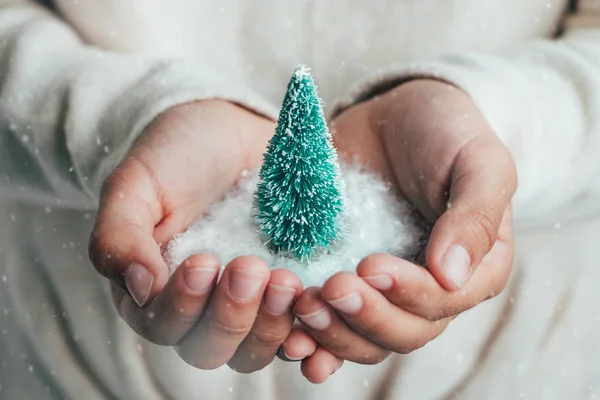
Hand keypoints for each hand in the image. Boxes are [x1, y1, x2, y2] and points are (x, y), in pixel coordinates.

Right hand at [88, 100, 305, 372]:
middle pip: (212, 348)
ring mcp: (248, 306)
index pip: (163, 326)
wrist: (231, 130)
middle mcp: (201, 309)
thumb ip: (119, 236)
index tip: (203, 262)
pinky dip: (309, 330)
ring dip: (272, 325)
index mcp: (155, 292)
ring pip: (255, 350)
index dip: (182, 306)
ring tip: (287, 279)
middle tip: (251, 268)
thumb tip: (139, 290)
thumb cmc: (176, 157)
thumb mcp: (136, 185)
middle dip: (231, 316)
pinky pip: (300, 333)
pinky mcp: (287, 295)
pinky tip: (316, 302)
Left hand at [289, 80, 516, 368]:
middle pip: (404, 332)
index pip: (445, 302)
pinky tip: (289, 336)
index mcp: (476, 269)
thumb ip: (475, 215)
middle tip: (328, 288)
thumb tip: (453, 276)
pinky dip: (312, 339)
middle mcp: (431, 290)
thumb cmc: (445, 132)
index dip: (408, 294)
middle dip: (365, 317)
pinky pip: (332, 325)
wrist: (393, 116)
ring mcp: (385, 292)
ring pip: (365, 340)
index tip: (370, 265)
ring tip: (302, 306)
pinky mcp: (347, 282)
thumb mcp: (477, 161)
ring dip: (333, 333)